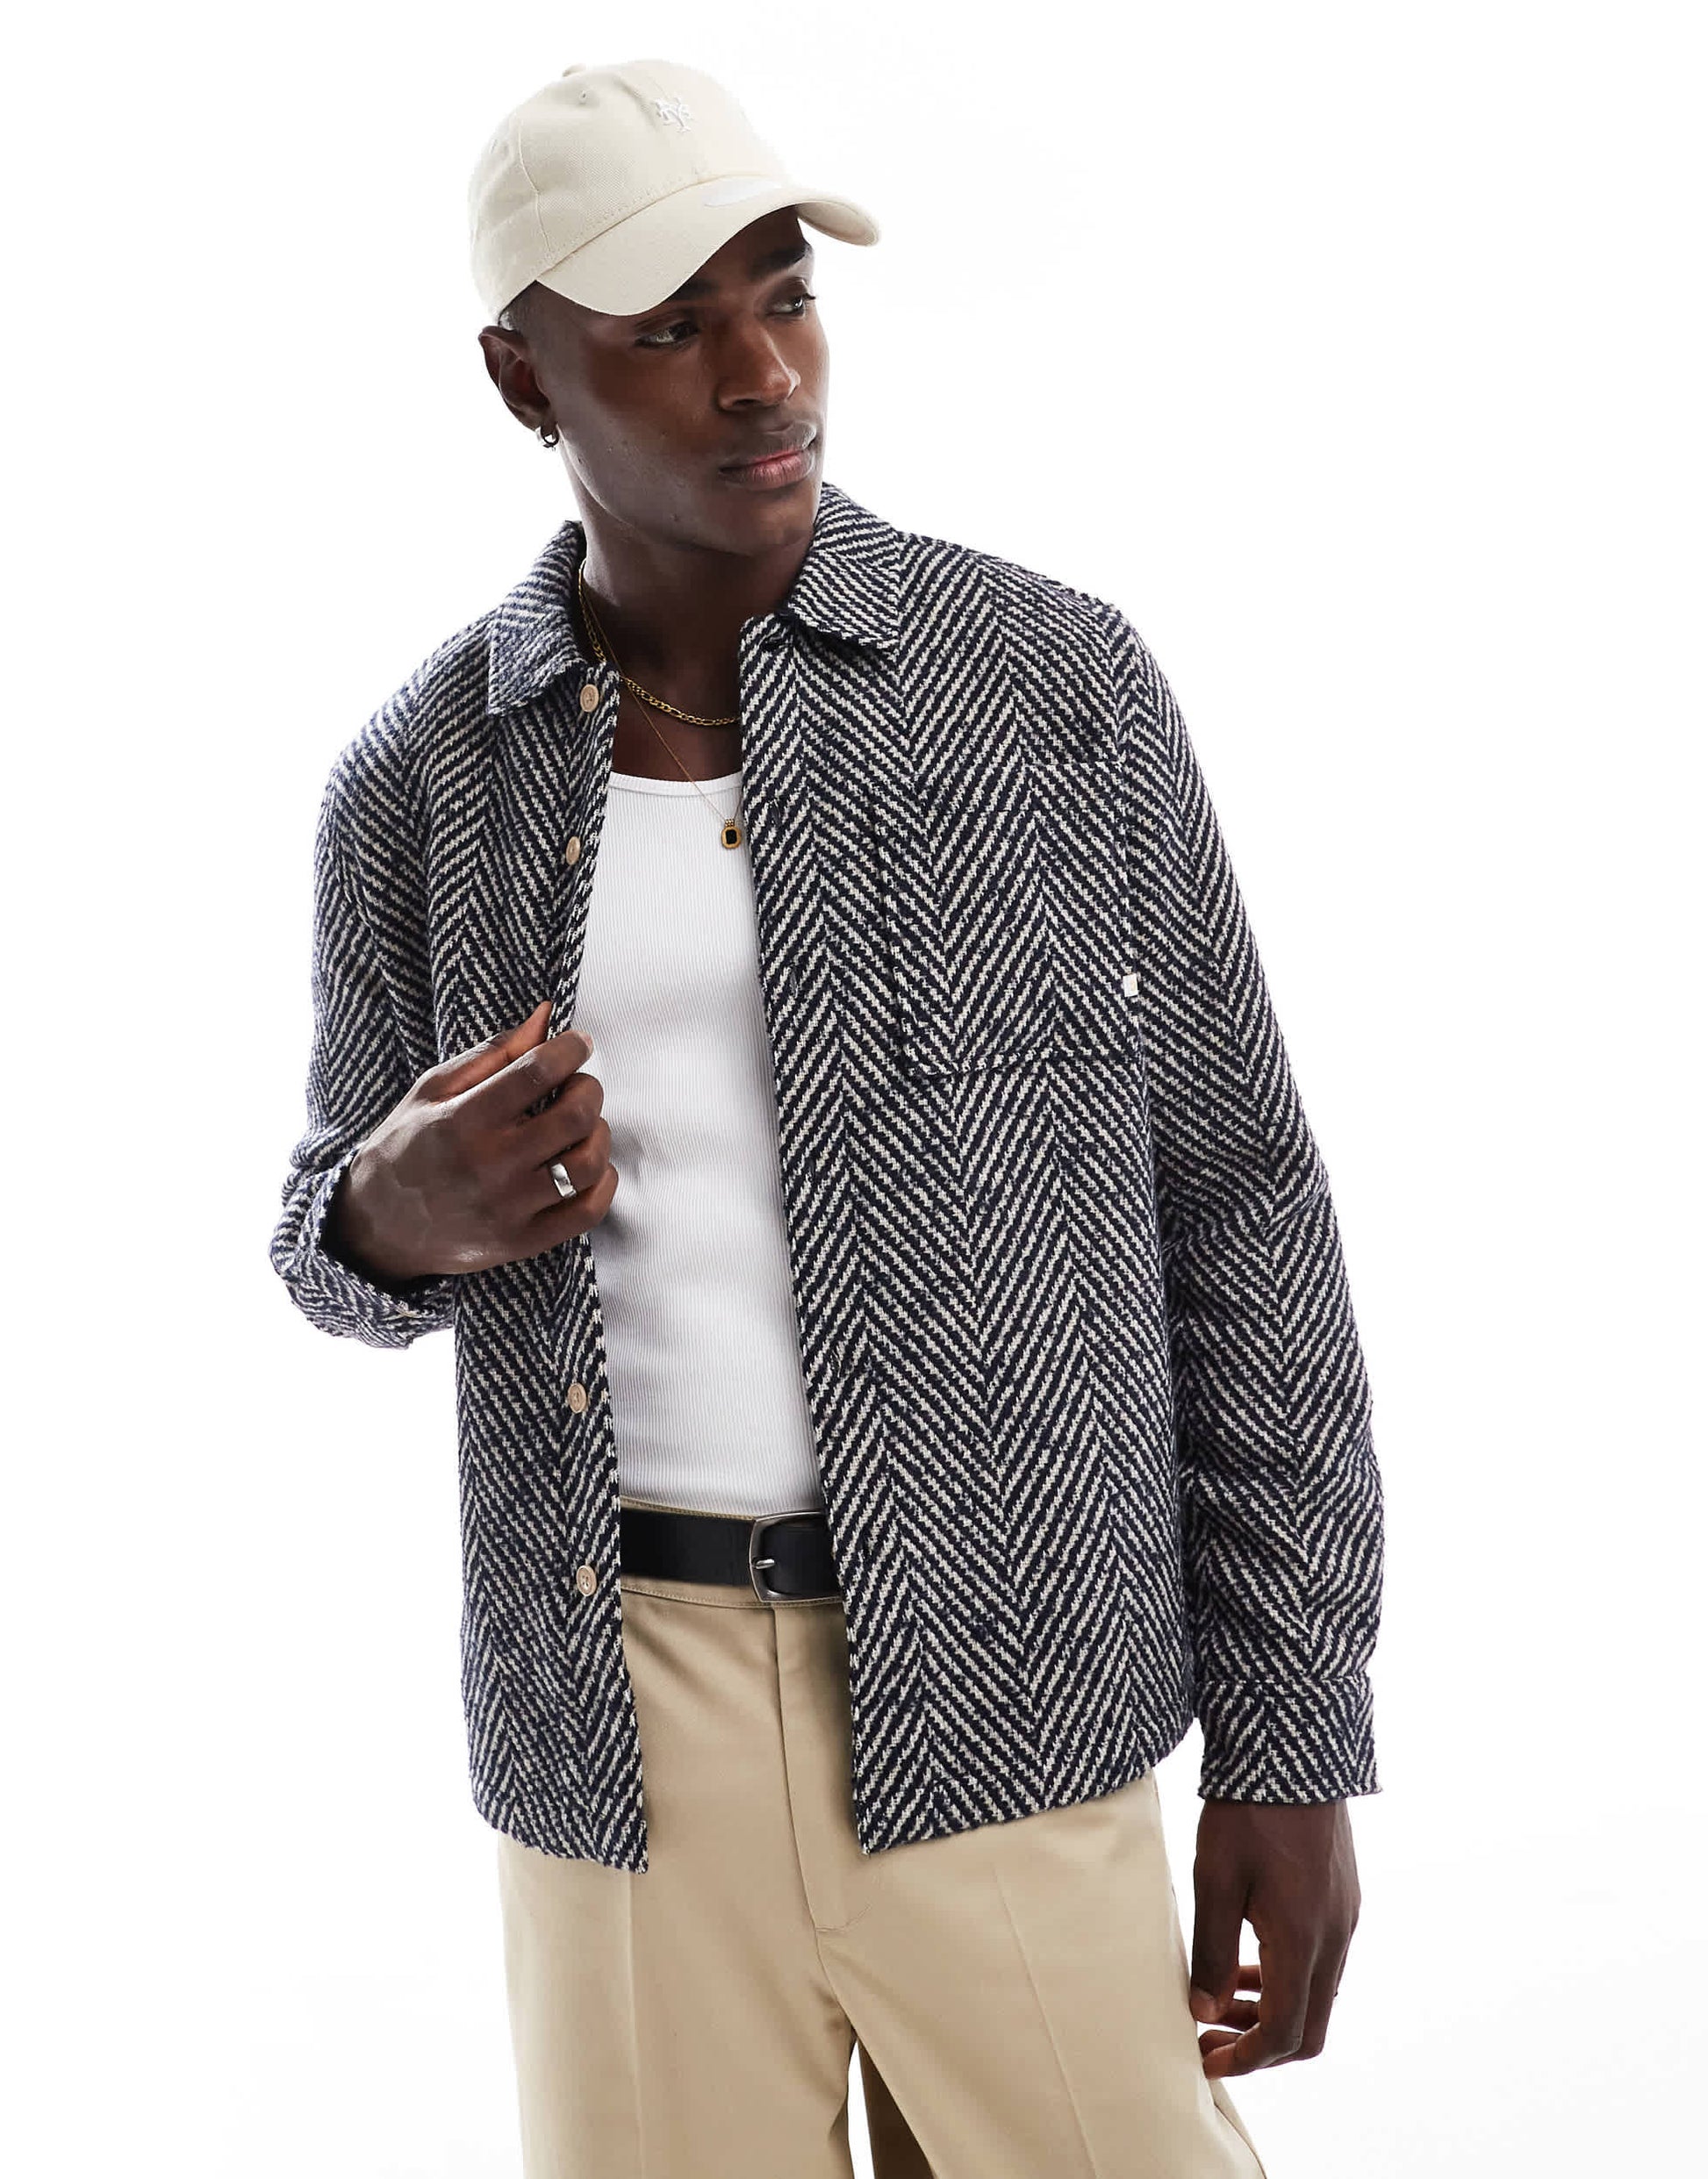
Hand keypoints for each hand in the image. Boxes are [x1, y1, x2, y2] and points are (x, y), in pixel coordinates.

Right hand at [327, 1000, 617, 1281]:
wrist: (378, 1226)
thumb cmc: (408, 1147)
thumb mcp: (434, 1090)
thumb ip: (494, 1052)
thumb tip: (546, 1016)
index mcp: (463, 1120)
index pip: (537, 1072)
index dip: (570, 1049)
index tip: (577, 1044)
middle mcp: (489, 1166)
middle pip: (574, 1117)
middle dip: (588, 1089)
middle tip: (578, 1085)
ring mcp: (508, 1209)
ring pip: (587, 1164)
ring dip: (598, 1135)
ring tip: (581, 1127)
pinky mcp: (522, 1241)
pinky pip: (587, 1211)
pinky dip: (602, 1182)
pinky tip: (587, 1166)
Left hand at [1187, 1797, 1360, 2074]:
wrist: (1293, 1750)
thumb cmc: (1247, 1810)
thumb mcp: (1215, 1880)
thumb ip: (1211, 1953)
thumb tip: (1203, 2012)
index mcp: (1304, 1940)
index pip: (1284, 2033)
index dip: (1245, 2058)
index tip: (1205, 2060)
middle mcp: (1335, 1938)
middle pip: (1309, 2027)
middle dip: (1260, 2044)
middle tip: (1211, 2036)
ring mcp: (1345, 1918)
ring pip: (1319, 1995)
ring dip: (1274, 2009)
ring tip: (1223, 1997)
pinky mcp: (1344, 1898)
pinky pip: (1324, 1961)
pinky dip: (1289, 1977)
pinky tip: (1250, 1956)